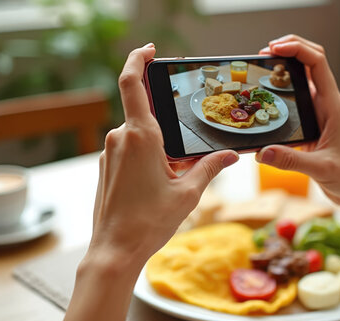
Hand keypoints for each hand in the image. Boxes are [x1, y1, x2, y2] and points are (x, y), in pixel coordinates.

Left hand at [90, 43, 237, 262]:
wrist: (114, 251)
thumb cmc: (149, 222)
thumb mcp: (188, 194)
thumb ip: (210, 168)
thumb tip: (233, 156)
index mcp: (141, 137)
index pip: (131, 83)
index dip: (138, 59)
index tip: (149, 50)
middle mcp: (120, 139)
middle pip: (145, 114)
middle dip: (166, 124)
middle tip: (184, 150)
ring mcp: (110, 153)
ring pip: (137, 135)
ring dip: (157, 145)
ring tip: (173, 175)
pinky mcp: (106, 167)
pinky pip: (128, 150)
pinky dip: (146, 157)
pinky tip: (157, 183)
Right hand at [257, 34, 339, 204]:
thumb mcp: (321, 169)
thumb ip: (291, 160)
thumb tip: (261, 152)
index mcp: (332, 106)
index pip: (317, 63)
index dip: (296, 48)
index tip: (273, 48)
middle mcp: (326, 105)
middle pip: (309, 63)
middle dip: (287, 51)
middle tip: (261, 55)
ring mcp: (319, 114)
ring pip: (301, 81)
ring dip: (282, 72)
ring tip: (258, 73)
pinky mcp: (312, 126)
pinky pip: (295, 102)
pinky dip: (280, 95)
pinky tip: (264, 102)